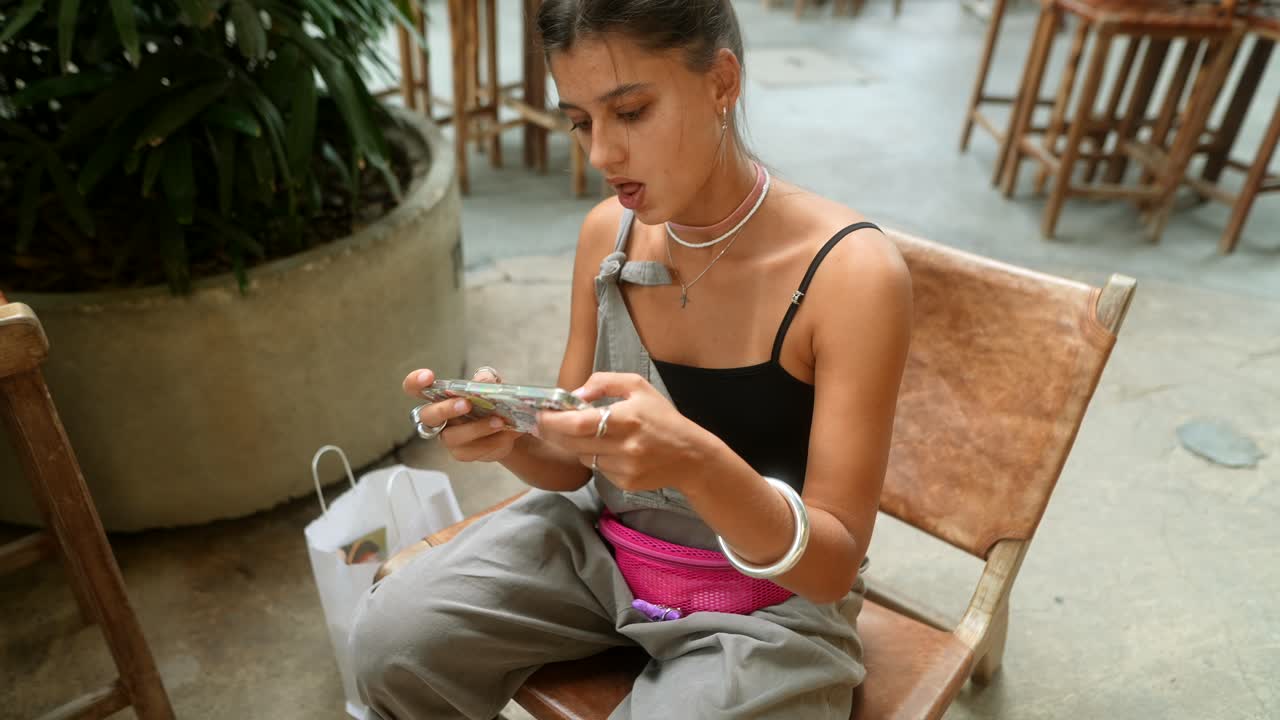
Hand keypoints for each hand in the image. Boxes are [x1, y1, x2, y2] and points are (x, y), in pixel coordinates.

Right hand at [403, 367, 520, 461]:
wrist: (510, 426)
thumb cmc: (492, 401)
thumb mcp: (494, 384)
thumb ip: (487, 378)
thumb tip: (482, 380)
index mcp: (439, 396)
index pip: (415, 388)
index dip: (415, 383)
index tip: (428, 376)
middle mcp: (438, 419)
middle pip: (427, 416)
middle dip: (445, 409)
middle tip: (466, 404)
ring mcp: (449, 438)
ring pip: (452, 437)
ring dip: (476, 429)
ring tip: (498, 421)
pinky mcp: (463, 453)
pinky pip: (472, 451)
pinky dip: (492, 442)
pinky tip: (506, 433)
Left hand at [534, 372, 709, 492]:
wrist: (691, 456)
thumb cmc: (663, 418)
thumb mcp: (638, 387)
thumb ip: (604, 382)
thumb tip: (575, 394)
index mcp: (626, 418)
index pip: (578, 423)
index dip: (553, 421)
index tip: (541, 415)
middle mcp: (624, 446)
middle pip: (573, 442)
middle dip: (553, 433)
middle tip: (544, 424)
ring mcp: (624, 468)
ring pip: (583, 457)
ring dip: (577, 445)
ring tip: (589, 434)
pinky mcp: (625, 483)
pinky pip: (598, 469)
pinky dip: (596, 459)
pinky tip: (610, 450)